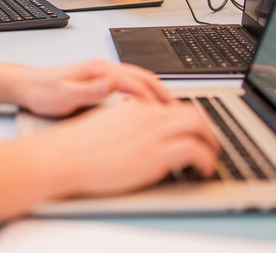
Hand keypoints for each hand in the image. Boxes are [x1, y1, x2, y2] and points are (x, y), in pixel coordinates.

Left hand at [16, 60, 171, 117]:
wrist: (26, 86)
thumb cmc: (42, 92)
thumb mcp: (63, 95)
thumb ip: (88, 90)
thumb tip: (110, 84)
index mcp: (97, 70)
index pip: (134, 81)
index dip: (152, 97)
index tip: (166, 112)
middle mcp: (102, 68)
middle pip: (141, 76)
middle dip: (161, 91)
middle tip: (178, 109)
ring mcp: (101, 72)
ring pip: (137, 78)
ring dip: (155, 90)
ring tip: (170, 107)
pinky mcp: (99, 79)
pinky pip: (128, 83)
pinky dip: (143, 92)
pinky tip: (147, 104)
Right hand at [49, 98, 219, 196]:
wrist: (63, 156)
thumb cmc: (76, 147)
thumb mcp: (104, 124)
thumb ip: (125, 122)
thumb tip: (136, 132)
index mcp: (134, 106)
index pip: (172, 105)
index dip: (187, 119)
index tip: (193, 131)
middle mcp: (147, 114)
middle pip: (191, 111)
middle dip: (206, 128)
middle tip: (210, 143)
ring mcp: (153, 132)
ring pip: (199, 126)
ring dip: (211, 142)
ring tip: (211, 158)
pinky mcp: (155, 153)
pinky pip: (194, 150)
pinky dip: (205, 159)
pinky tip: (203, 169)